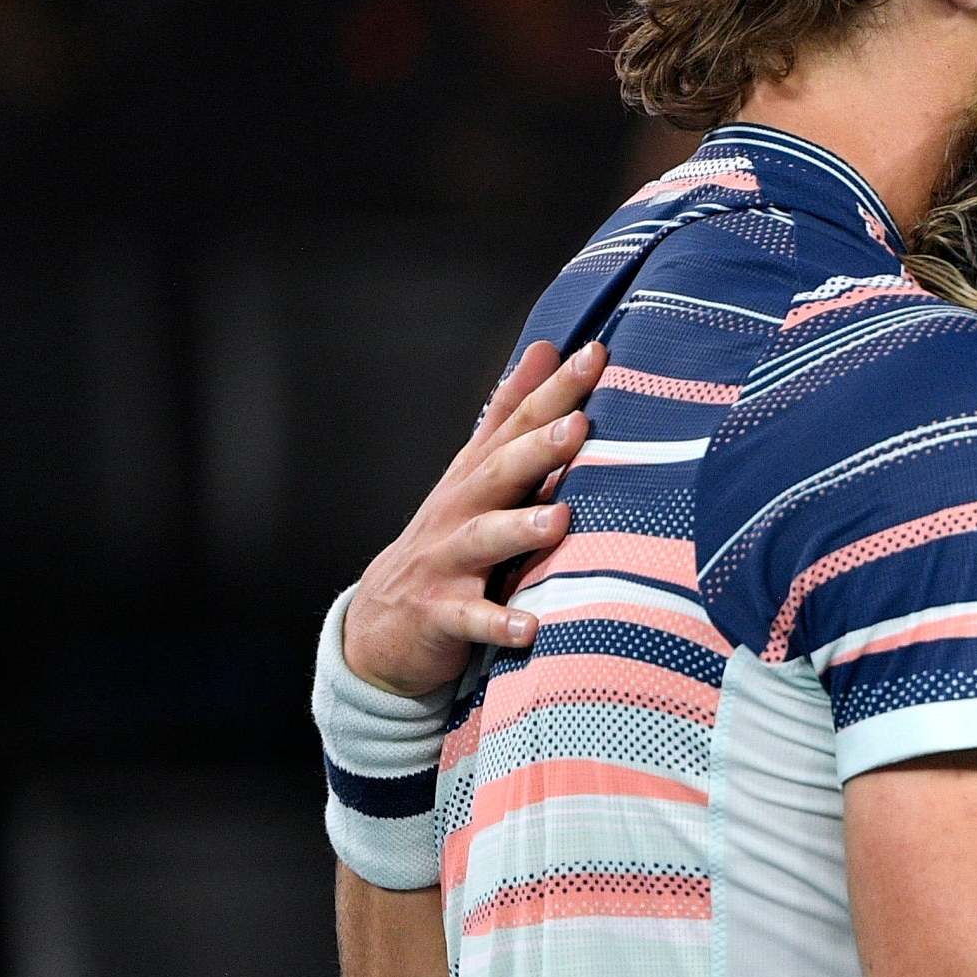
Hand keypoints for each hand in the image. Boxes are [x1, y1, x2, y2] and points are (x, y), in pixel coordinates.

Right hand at [344, 339, 606, 696]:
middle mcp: (460, 511)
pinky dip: (498, 624)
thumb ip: (509, 414)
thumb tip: (543, 348)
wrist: (380, 624)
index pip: (516, 423)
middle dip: (537, 448)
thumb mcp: (473, 471)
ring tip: (559, 520)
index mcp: (475, 476)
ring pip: (483, 541)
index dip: (553, 390)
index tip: (595, 355)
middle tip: (579, 426)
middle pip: (499, 473)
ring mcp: (447, 563)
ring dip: (518, 530)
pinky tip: (529, 627)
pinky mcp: (441, 616)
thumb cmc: (447, 538)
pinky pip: (471, 621)